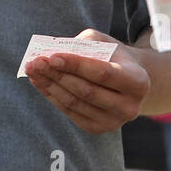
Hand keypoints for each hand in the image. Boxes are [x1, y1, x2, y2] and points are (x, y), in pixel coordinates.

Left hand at [25, 29, 150, 133]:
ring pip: (75, 103)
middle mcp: (130, 106)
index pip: (103, 74)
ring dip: (50, 85)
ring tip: (32, 70)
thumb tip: (52, 54)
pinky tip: (39, 82)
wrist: (127, 81)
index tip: (52, 56)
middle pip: (86, 91)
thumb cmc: (112, 56)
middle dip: (57, 75)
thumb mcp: (104, 42)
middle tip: (35, 62)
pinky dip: (52, 96)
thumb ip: (82, 44)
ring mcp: (114, 122)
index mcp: (138, 81)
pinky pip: (70, 112)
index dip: (76, 65)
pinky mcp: (98, 128)